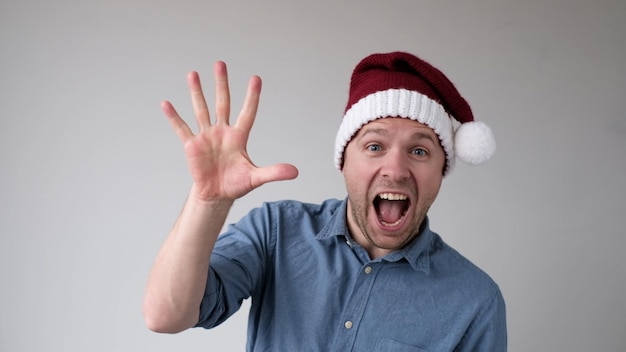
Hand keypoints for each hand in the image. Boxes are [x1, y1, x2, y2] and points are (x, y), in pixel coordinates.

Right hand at [162, 61, 298, 201]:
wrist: (217, 195)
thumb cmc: (237, 184)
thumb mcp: (256, 178)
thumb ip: (274, 172)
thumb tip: (295, 172)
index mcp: (239, 137)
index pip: (247, 112)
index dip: (252, 97)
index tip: (256, 78)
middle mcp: (222, 132)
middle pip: (222, 103)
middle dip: (221, 84)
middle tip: (220, 64)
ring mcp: (206, 136)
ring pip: (201, 109)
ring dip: (197, 92)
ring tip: (193, 74)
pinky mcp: (192, 145)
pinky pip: (182, 128)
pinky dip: (174, 117)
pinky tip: (166, 104)